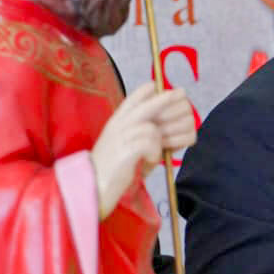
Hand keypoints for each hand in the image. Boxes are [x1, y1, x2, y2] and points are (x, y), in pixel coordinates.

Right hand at [91, 83, 196, 219]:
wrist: (92, 186)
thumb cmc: (112, 169)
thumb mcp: (124, 145)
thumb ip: (140, 135)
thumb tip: (165, 132)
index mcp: (116, 122)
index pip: (132, 99)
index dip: (147, 92)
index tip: (159, 88)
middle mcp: (118, 126)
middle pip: (145, 106)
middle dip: (165, 99)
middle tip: (181, 93)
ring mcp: (120, 138)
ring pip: (151, 128)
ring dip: (159, 143)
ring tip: (153, 156)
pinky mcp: (124, 152)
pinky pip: (149, 144)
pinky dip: (154, 153)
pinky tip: (149, 161)